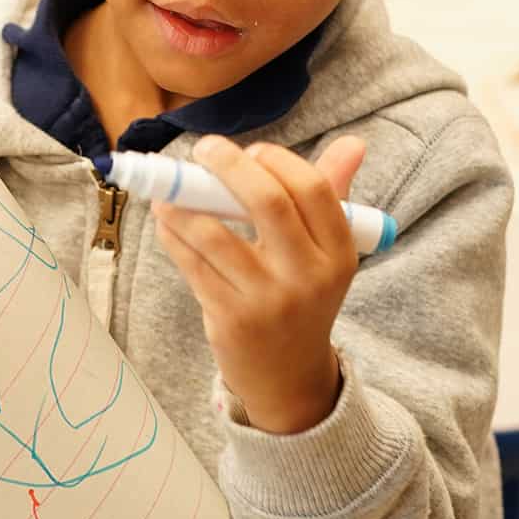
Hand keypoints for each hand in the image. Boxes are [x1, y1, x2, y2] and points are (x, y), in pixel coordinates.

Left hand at [152, 134, 367, 433]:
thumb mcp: (327, 253)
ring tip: (169, 187)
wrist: (288, 375)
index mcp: (339, 253)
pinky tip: (166, 218)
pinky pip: (191, 263)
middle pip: (266, 203)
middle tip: (205, 148)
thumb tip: (352, 142)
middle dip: (229, 165)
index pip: (312, 189)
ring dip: (183, 202)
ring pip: (215, 234)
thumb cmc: (302, 296)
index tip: (251, 151)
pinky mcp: (230, 317)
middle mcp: (308, 276)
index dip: (277, 160)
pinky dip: (172, 234)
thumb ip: (333, 195)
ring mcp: (268, 299)